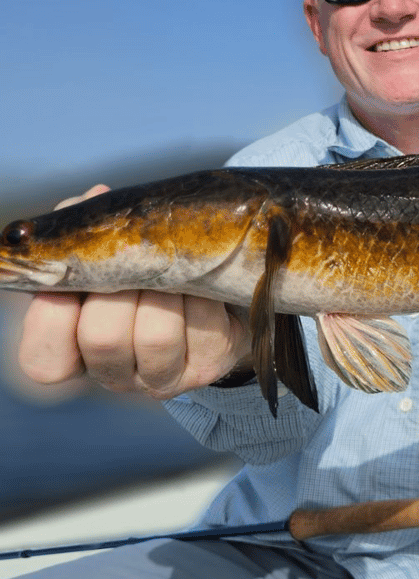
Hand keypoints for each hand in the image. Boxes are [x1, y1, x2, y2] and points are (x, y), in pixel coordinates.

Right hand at [17, 185, 251, 399]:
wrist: (214, 296)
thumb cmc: (146, 274)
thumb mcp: (109, 256)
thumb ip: (87, 233)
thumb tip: (94, 199)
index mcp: (77, 356)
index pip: (45, 363)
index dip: (52, 318)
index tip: (71, 277)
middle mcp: (116, 376)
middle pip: (103, 338)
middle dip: (120, 287)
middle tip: (135, 262)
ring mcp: (163, 379)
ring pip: (156, 336)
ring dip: (165, 289)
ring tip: (173, 269)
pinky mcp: (208, 368)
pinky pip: (202, 326)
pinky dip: (202, 295)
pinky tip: (203, 283)